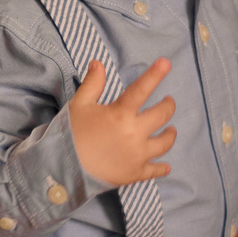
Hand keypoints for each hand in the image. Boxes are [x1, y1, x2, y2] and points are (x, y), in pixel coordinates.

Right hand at [69, 58, 175, 185]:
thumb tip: (98, 63)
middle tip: (168, 101)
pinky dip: (162, 168)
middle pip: (162, 116)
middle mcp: (134, 133)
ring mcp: (137, 155)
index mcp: (121, 114)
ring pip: (164, 143)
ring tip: (171, 130)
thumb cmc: (72, 134)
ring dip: (170, 135)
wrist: (66, 169)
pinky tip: (166, 166)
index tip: (166, 63)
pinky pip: (155, 170)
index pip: (141, 89)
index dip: (155, 74)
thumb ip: (92, 84)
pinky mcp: (136, 173)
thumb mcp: (79, 105)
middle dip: (168, 106)